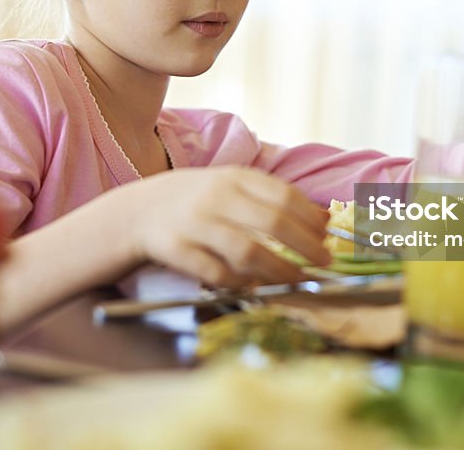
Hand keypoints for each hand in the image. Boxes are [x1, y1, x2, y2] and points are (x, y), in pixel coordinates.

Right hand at [121, 166, 330, 288]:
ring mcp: (195, 223)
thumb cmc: (196, 201)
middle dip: (306, 246)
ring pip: (248, 251)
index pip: (284, 195)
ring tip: (297, 280)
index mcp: (234, 177)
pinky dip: (239, 282)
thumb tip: (324, 217)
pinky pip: (217, 272)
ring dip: (279, 270)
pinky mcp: (177, 250)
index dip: (311, 218)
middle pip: (273, 223)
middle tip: (323, 262)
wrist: (137, 212)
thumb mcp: (230, 187)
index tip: (327, 236)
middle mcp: (216, 197)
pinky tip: (253, 285)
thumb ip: (271, 198)